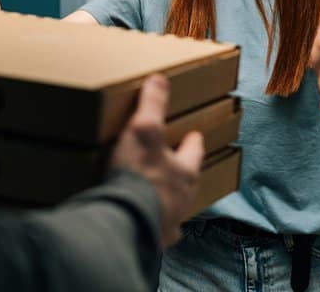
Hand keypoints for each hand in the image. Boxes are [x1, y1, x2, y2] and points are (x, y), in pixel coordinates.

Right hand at [109, 75, 203, 247]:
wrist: (124, 222)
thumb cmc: (138, 175)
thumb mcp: (143, 129)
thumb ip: (152, 104)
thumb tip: (160, 79)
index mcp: (184, 172)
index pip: (194, 153)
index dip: (193, 143)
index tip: (195, 136)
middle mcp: (182, 200)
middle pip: (186, 183)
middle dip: (181, 174)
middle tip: (173, 166)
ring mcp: (169, 223)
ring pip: (174, 209)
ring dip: (168, 202)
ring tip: (157, 196)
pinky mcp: (153, 241)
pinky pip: (155, 232)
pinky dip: (152, 226)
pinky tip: (144, 226)